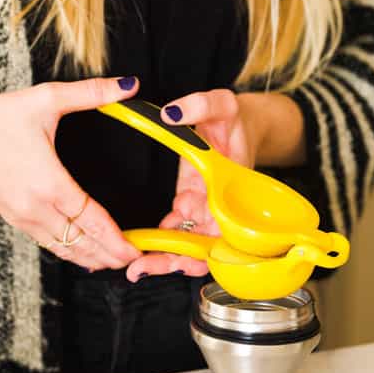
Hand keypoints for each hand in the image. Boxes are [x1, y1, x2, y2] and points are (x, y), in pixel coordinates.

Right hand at [0, 78, 142, 270]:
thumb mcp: (45, 100)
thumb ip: (91, 93)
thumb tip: (128, 85)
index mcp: (49, 184)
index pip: (92, 221)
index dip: (117, 239)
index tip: (136, 250)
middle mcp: (37, 208)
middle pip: (81, 243)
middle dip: (110, 255)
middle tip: (136, 261)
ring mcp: (23, 217)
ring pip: (64, 249)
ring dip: (91, 258)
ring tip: (115, 262)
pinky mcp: (14, 218)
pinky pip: (47, 243)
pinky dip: (69, 252)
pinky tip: (83, 255)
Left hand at [126, 89, 256, 280]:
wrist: (240, 121)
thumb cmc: (235, 118)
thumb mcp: (221, 103)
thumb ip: (199, 105)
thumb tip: (171, 114)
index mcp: (231, 191)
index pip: (218, 232)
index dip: (200, 251)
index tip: (177, 260)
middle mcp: (219, 206)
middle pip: (201, 247)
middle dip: (172, 261)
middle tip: (140, 269)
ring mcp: (204, 207)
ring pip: (187, 243)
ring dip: (162, 256)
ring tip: (134, 266)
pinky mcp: (191, 201)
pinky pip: (177, 227)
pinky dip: (160, 238)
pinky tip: (139, 244)